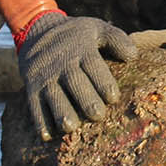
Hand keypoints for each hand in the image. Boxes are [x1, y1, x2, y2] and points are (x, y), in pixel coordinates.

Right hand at [16, 12, 136, 140]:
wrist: (37, 32)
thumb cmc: (76, 36)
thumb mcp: (97, 29)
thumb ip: (117, 39)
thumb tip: (133, 56)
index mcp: (81, 49)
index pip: (93, 65)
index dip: (103, 81)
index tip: (113, 97)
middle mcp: (62, 63)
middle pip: (74, 82)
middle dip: (85, 100)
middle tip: (97, 116)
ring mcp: (45, 76)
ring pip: (53, 95)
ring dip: (61, 112)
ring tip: (71, 127)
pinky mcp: (31, 88)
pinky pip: (34, 105)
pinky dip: (39, 121)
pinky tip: (46, 136)